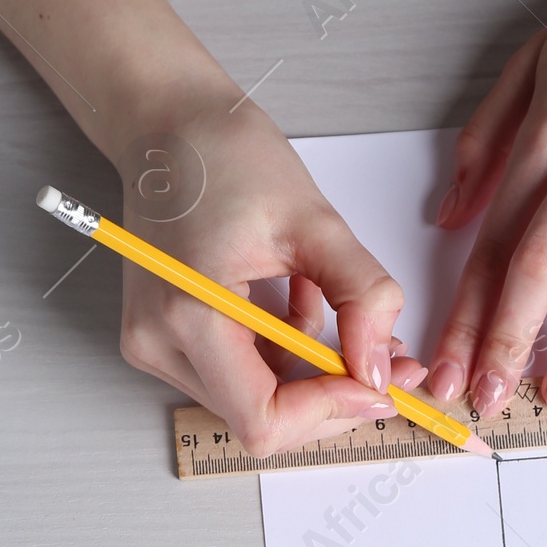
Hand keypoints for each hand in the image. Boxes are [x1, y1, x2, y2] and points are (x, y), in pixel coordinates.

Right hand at [113, 81, 424, 451]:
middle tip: (391, 362)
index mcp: (187, 313)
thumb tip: (380, 370)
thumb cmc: (224, 154)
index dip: (329, 412)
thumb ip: (361, 296)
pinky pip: (240, 376)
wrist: (166, 125)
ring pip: (255, 402)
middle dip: (332, 397)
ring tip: (332, 306)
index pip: (263, 419)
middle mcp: (159, 343)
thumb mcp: (314, 220)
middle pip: (261, 421)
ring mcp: (156, 346)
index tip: (378, 385)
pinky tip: (297, 301)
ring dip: (310, 373)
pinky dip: (284, 354)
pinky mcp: (165, 341)